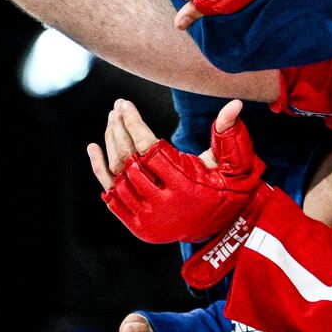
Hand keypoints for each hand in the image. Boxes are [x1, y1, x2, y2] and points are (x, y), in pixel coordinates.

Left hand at [87, 98, 267, 243]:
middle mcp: (162, 204)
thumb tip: (235, 103)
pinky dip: (101, 171)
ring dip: (111, 144)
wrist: (223, 228)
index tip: (126, 104)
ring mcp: (147, 217)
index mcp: (185, 187)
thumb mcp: (237, 162)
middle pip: (129, 161)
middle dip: (119, 129)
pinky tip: (94, 148)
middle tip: (116, 106)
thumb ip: (231, 133)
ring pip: (118, 176)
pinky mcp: (137, 225)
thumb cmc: (230, 188)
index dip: (134, 125)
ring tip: (111, 119)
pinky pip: (111, 195)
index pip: (150, 150)